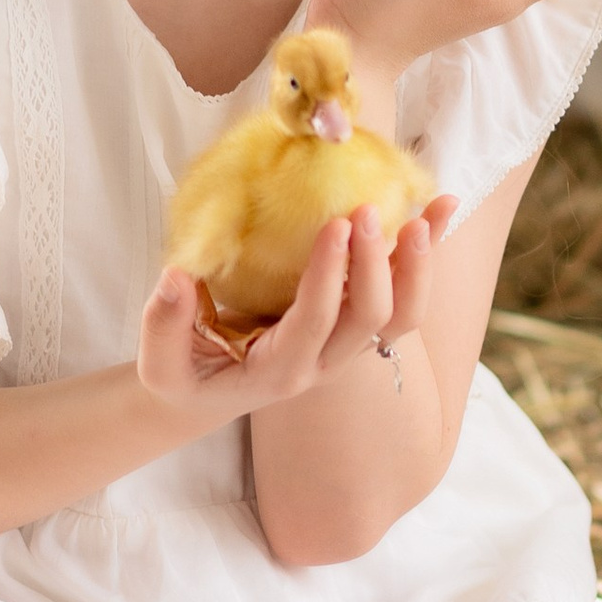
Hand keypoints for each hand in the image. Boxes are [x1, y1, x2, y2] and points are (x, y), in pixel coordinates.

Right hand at [138, 196, 456, 417]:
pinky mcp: (354, 322)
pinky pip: (403, 294)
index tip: (333, 224)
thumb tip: (175, 278)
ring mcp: (345, 344)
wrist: (206, 392)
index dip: (328, 277)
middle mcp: (324, 362)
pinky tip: (441, 210)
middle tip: (366, 209)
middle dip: (376, 264)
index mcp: (279, 372)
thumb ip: (162, 324)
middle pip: (372, 320)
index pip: (313, 324)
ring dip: (418, 264)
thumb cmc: (183, 372)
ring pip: (402, 314)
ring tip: (427, 212)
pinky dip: (425, 254)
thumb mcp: (159, 362)